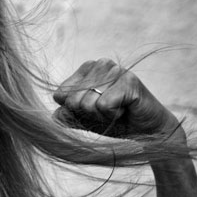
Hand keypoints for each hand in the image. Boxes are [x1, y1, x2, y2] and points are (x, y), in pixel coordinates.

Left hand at [53, 58, 182, 141]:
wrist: (147, 131)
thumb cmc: (115, 122)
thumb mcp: (83, 119)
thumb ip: (65, 115)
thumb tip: (50, 116)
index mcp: (85, 69)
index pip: (60, 95)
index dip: (75, 112)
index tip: (94, 111)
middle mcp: (99, 64)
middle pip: (73, 101)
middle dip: (89, 115)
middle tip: (109, 112)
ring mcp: (115, 70)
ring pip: (87, 104)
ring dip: (102, 116)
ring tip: (118, 111)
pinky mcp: (128, 81)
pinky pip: (103, 106)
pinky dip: (113, 116)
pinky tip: (126, 110)